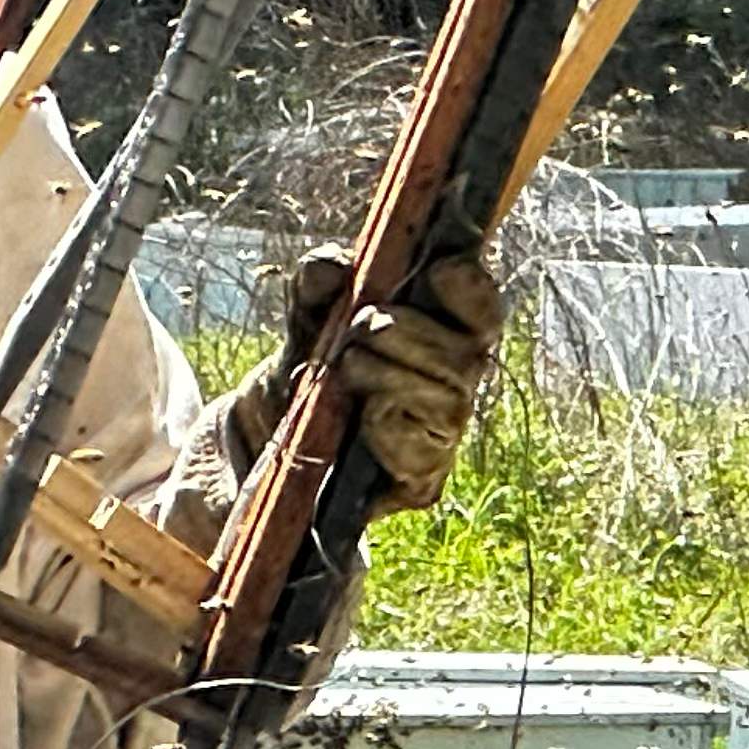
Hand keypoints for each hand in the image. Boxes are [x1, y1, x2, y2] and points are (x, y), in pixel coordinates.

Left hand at [246, 244, 505, 517]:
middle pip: (469, 357)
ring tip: (346, 369)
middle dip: (409, 333)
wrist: (266, 439)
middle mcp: (454, 384)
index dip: (472, 291)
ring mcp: (441, 435)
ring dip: (390, 375)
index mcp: (442, 333)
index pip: (482, 313)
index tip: (442, 269)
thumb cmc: (304, 365)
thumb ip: (316, 285)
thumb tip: (332, 267)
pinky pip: (422, 453)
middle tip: (359, 328)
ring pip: (449, 401)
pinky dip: (385, 427)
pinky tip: (357, 421)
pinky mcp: (421, 481)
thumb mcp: (303, 318)